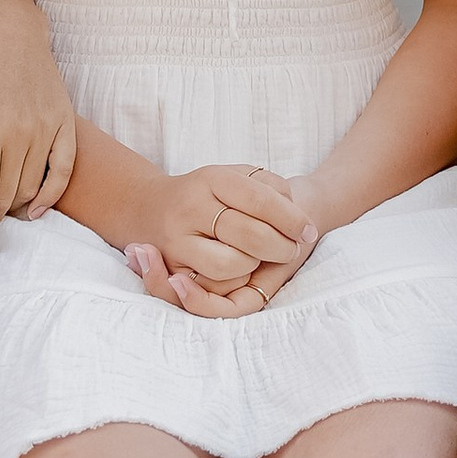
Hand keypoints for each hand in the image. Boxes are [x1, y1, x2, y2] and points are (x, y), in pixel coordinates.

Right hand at [123, 165, 318, 318]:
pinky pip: (213, 281)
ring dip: (258, 264)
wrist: (147, 207)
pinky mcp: (172, 264)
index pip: (261, 200)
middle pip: (251, 235)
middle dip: (282, 246)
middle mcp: (192, 206)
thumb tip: (297, 219)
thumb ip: (268, 188)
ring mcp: (178, 237)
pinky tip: (245, 268)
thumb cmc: (207, 193)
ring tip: (267, 256)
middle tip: (293, 247)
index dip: (291, 219)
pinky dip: (236, 277)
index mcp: (212, 178)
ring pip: (233, 263)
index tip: (309, 230)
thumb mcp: (235, 176)